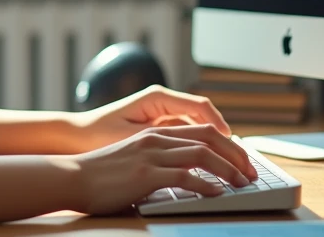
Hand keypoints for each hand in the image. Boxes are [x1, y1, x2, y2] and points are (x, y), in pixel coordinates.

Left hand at [71, 84, 231, 150]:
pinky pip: (187, 133)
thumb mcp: (132, 138)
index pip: (199, 106)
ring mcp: (162, 112)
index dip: (219, 125)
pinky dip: (200, 146)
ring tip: (230, 165)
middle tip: (240, 160)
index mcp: (158, 97)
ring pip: (198, 126)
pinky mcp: (159, 125)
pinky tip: (209, 164)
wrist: (77, 136)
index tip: (231, 144)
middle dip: (224, 138)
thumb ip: (162, 140)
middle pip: (204, 116)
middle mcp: (163, 101)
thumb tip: (192, 147)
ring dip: (214, 144)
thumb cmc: (99, 134)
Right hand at [71, 124, 256, 214]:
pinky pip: (185, 176)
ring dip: (228, 169)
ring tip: (242, 183)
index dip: (227, 144)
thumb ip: (159, 161)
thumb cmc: (102, 174)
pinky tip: (217, 193)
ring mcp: (151, 155)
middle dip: (236, 154)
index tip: (242, 160)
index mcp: (155, 134)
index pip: (201, 130)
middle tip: (251, 172)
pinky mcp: (145, 174)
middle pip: (208, 138)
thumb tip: (187, 175)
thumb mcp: (134, 159)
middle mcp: (156, 139)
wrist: (72, 177)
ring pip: (202, 154)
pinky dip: (206, 185)